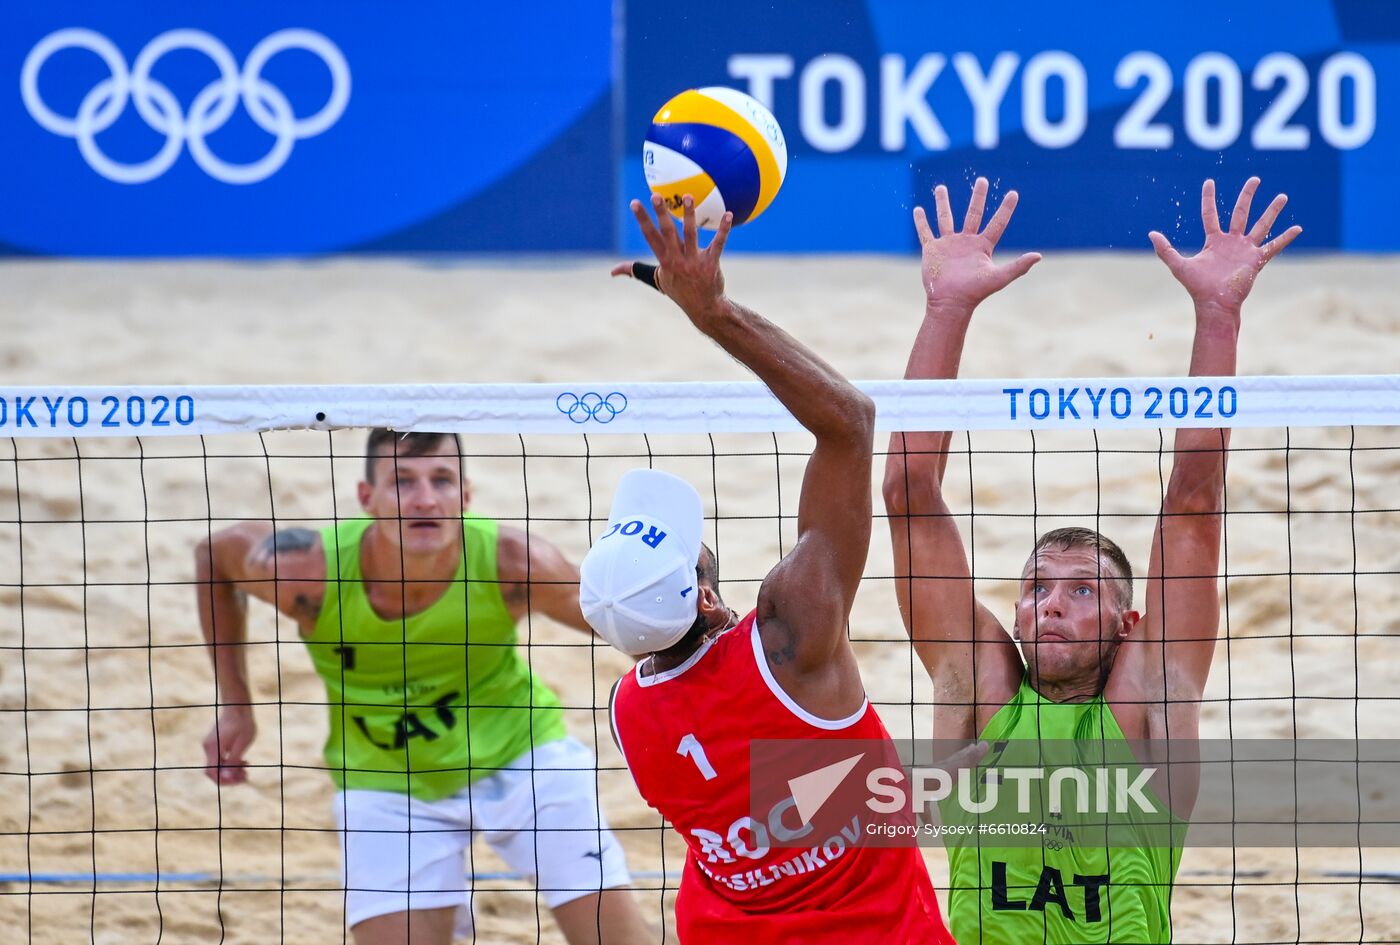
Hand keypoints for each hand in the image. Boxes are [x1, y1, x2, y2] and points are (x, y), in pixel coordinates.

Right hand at [203, 704, 254, 784]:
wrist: (238, 705)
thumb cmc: (242, 722)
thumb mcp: (242, 743)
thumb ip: (234, 761)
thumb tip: (228, 778)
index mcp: (213, 748)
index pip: (212, 773)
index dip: (225, 780)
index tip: (240, 780)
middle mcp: (208, 747)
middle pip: (214, 771)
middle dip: (229, 777)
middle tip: (246, 776)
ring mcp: (210, 745)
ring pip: (217, 765)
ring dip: (231, 770)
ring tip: (247, 769)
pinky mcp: (215, 743)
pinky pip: (220, 759)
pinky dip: (230, 763)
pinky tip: (243, 762)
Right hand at [611, 194, 732, 322]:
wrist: (704, 308)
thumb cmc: (680, 291)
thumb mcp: (656, 280)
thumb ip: (636, 271)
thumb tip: (613, 272)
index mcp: (664, 261)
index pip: (650, 236)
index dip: (642, 220)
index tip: (635, 203)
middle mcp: (677, 260)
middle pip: (667, 232)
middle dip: (661, 214)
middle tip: (657, 195)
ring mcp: (694, 261)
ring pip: (691, 234)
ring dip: (689, 215)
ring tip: (688, 196)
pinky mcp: (711, 263)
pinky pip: (718, 243)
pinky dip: (724, 229)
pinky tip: (728, 214)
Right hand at [916, 177, 1040, 310]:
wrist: (950, 303)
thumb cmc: (975, 292)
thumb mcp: (998, 277)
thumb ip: (1018, 267)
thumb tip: (1038, 256)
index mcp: (982, 246)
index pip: (997, 223)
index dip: (1006, 208)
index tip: (1013, 193)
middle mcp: (966, 242)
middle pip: (973, 213)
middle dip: (977, 197)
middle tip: (981, 180)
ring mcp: (948, 245)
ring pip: (945, 218)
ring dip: (943, 203)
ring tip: (940, 188)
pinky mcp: (932, 250)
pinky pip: (925, 232)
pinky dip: (921, 221)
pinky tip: (918, 209)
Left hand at [1149, 177, 1301, 311]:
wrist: (1214, 304)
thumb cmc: (1197, 287)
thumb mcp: (1179, 265)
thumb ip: (1165, 250)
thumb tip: (1151, 234)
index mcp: (1214, 241)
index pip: (1210, 214)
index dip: (1208, 198)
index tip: (1209, 181)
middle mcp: (1231, 242)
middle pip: (1240, 213)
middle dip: (1247, 196)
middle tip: (1255, 179)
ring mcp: (1245, 250)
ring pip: (1261, 225)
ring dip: (1272, 211)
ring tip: (1283, 196)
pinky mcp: (1256, 260)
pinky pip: (1274, 246)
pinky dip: (1285, 238)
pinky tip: (1298, 228)